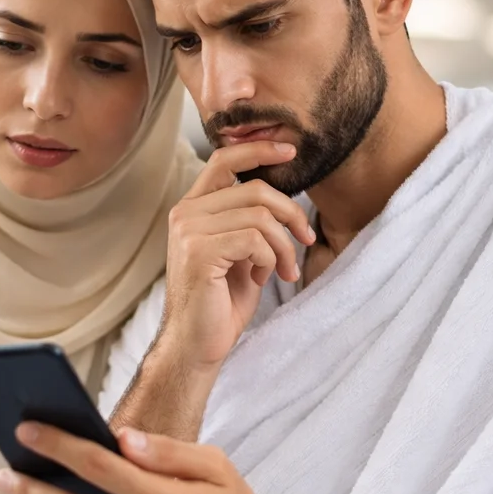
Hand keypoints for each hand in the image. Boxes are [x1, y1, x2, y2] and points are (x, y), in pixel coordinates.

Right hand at [157, 142, 316, 374]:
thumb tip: (284, 198)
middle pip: (254, 190)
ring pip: (260, 216)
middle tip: (306, 240)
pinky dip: (271, 259)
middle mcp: (185, 214)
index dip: (259, 149)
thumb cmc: (220, 302)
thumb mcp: (239, 253)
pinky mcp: (200, 253)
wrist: (197, 344)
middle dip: (291, 215)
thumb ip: (250, 222)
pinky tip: (262, 278)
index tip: (291, 151)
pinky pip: (255, 240)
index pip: (224, 160)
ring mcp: (189, 232)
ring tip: (283, 270)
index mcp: (192, 208)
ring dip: (284, 246)